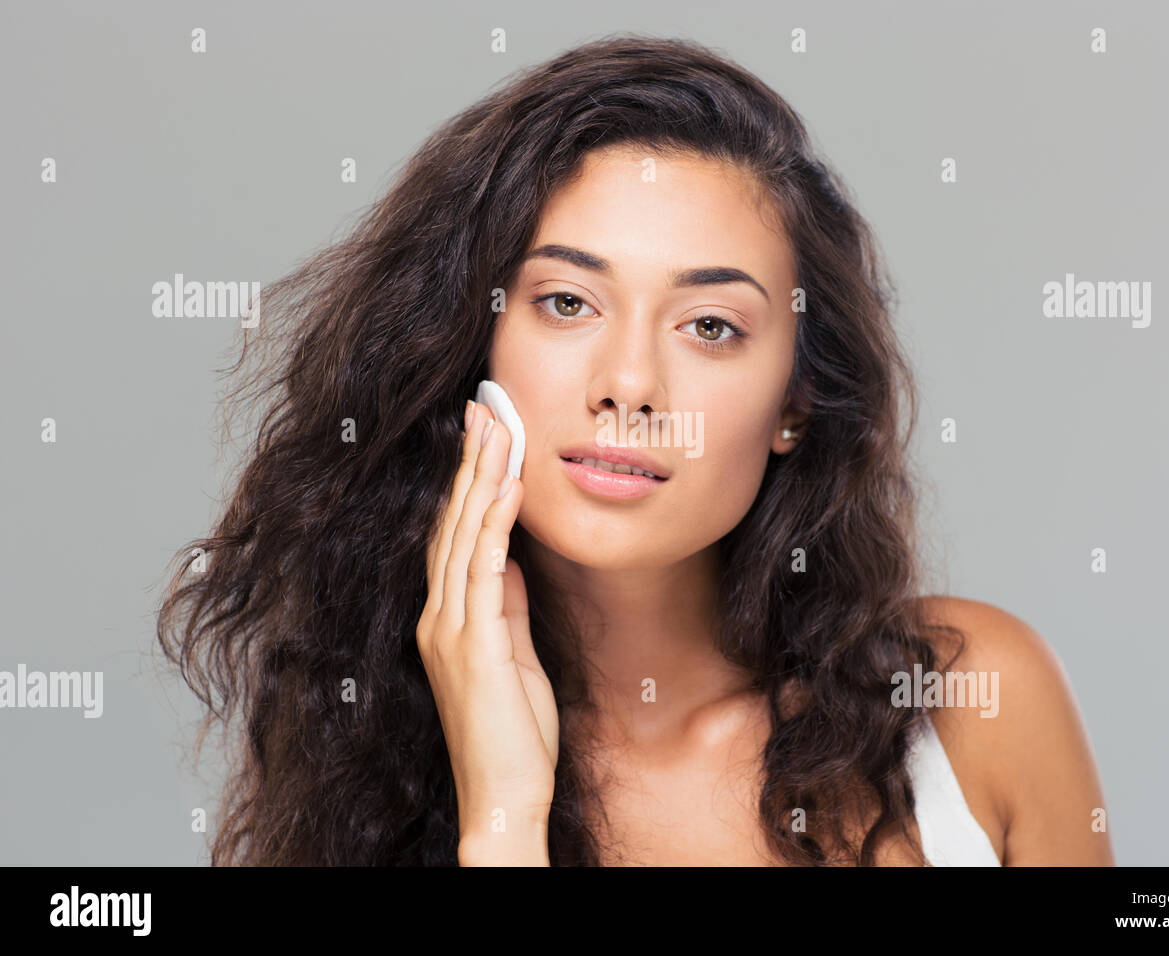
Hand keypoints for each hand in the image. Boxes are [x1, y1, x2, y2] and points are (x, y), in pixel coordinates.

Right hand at [416, 400, 556, 862]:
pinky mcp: (474, 645)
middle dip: (470, 464)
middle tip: (485, 410)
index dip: (466, 485)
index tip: (484, 438)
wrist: (503, 796)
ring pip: (463, 537)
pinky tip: (505, 487)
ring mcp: (452, 630)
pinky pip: (483, 571)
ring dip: (481, 479)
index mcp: (447, 621)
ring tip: (497, 429)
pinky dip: (494, 524)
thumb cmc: (511, 738)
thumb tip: (511, 565)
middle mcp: (440, 618)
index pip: (454, 537)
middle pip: (452, 524)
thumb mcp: (513, 659)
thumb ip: (506, 610)